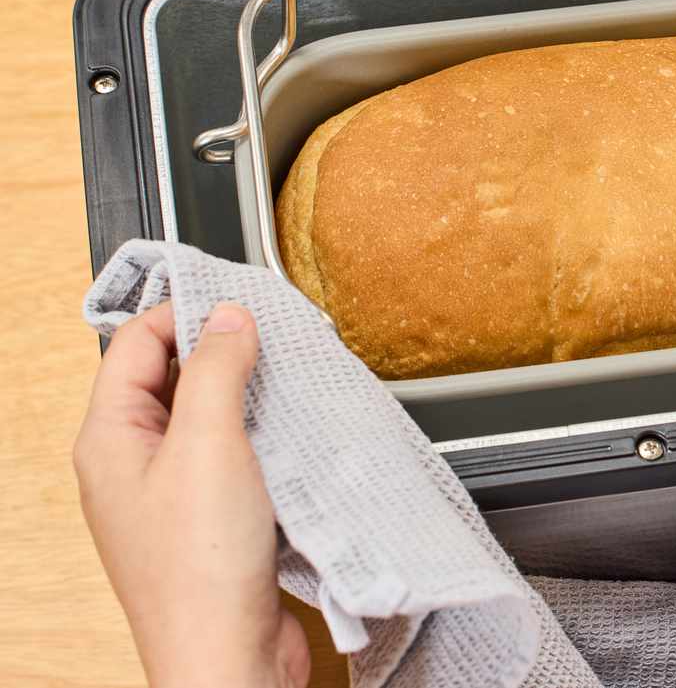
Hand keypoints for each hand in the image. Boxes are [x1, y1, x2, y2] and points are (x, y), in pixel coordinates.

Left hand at [74, 302, 308, 687]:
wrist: (227, 659)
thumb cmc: (200, 568)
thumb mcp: (210, 444)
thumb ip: (218, 370)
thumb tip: (228, 317)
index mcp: (109, 440)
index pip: (136, 344)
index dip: (183, 310)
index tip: (237, 295)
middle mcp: (132, 465)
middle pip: (172, 378)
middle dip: (222, 351)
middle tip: (273, 332)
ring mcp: (171, 496)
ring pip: (208, 418)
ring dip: (248, 395)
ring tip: (289, 378)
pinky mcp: (211, 521)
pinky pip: (233, 457)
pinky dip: (263, 437)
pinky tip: (295, 433)